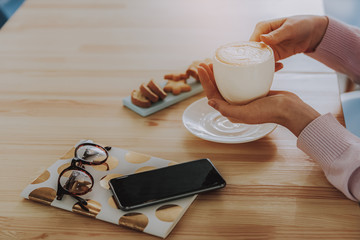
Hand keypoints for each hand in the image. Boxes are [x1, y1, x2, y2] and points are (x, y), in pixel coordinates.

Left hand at [197, 63, 319, 136]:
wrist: (290, 109)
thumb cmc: (268, 112)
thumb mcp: (245, 113)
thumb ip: (226, 110)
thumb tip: (209, 101)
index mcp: (231, 111)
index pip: (213, 94)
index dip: (205, 81)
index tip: (202, 66)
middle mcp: (236, 105)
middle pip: (219, 87)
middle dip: (211, 75)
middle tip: (207, 61)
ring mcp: (245, 98)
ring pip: (230, 83)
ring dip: (222, 72)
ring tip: (219, 61)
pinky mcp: (255, 91)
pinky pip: (243, 80)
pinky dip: (239, 72)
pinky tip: (237, 64)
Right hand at [250, 15, 328, 70]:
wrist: (313, 33)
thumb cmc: (301, 24)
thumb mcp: (289, 28)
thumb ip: (276, 35)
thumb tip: (262, 38)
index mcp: (263, 28)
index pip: (252, 40)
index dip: (252, 49)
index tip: (257, 57)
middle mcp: (263, 38)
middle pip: (254, 52)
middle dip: (257, 60)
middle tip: (264, 65)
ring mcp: (268, 48)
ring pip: (260, 60)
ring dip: (265, 65)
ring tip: (275, 66)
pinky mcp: (274, 56)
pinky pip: (269, 64)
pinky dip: (273, 67)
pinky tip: (281, 65)